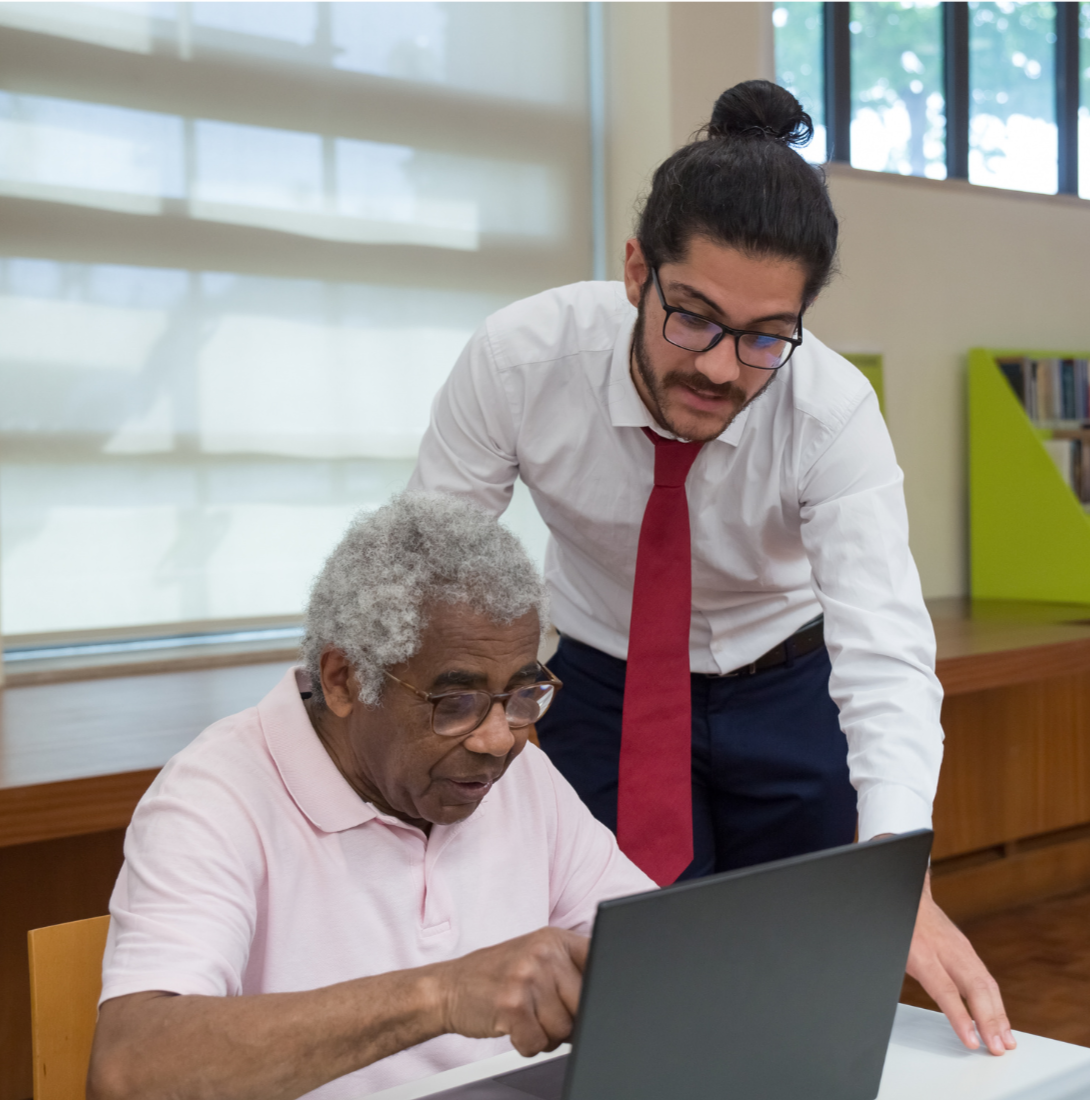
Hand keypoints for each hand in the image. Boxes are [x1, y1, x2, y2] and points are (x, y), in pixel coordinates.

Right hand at [436, 927, 588, 1056]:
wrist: (448, 987)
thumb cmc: (497, 976)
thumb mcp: (536, 957)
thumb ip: (571, 969)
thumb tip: (610, 997)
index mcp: (555, 939)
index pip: (600, 960)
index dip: (602, 988)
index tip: (596, 1000)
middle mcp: (543, 953)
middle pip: (585, 1004)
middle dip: (571, 1021)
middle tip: (546, 1014)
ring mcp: (527, 976)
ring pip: (563, 1029)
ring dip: (547, 1036)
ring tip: (527, 1018)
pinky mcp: (511, 1005)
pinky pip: (538, 1043)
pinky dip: (527, 1045)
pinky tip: (513, 1028)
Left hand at [905, 872, 1015, 1054]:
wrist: (909, 892)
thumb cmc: (897, 922)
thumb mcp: (889, 945)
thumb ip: (894, 965)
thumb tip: (881, 993)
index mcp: (921, 949)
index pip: (944, 987)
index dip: (959, 1016)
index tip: (971, 1040)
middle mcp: (946, 948)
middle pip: (974, 987)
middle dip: (989, 1020)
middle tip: (997, 1048)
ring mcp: (960, 948)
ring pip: (985, 983)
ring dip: (998, 1015)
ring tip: (1006, 1043)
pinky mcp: (967, 951)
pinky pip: (985, 979)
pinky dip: (996, 1003)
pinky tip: (1001, 1024)